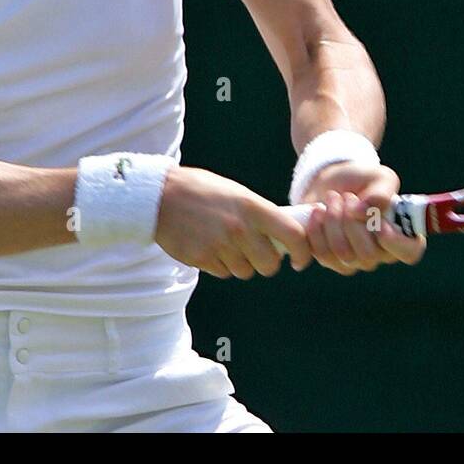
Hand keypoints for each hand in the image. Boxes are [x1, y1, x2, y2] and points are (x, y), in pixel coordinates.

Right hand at [156, 166, 312, 278]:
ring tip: (227, 243)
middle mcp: (239, 228)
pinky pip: (223, 273)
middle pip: (270, 264)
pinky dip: (221, 265)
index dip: (303, 251)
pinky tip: (210, 246)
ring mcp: (220, 245)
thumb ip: (261, 214)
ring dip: (242, 264)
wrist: (160, 196)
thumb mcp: (238, 194)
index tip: (301, 260)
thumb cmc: (203, 191)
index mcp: (253, 207)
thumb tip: (288, 234)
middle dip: (267, 262)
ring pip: (245, 271)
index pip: (293, 235)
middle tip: (258, 252)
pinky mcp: (202, 259)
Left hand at [300, 162, 426, 274]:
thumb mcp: (379, 177)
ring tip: (332, 198)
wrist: (331, 182)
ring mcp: (354, 261)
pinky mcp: (329, 260)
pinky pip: (321, 254)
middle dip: (352, 220)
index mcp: (401, 234)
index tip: (379, 224)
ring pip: (342, 253)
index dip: (395, 243)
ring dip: (332, 220)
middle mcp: (380, 253)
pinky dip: (315, 229)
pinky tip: (317, 211)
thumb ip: (381, 192)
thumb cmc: (363, 181)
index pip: (409, 252)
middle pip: (368, 254)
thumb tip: (365, 212)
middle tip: (347, 196)